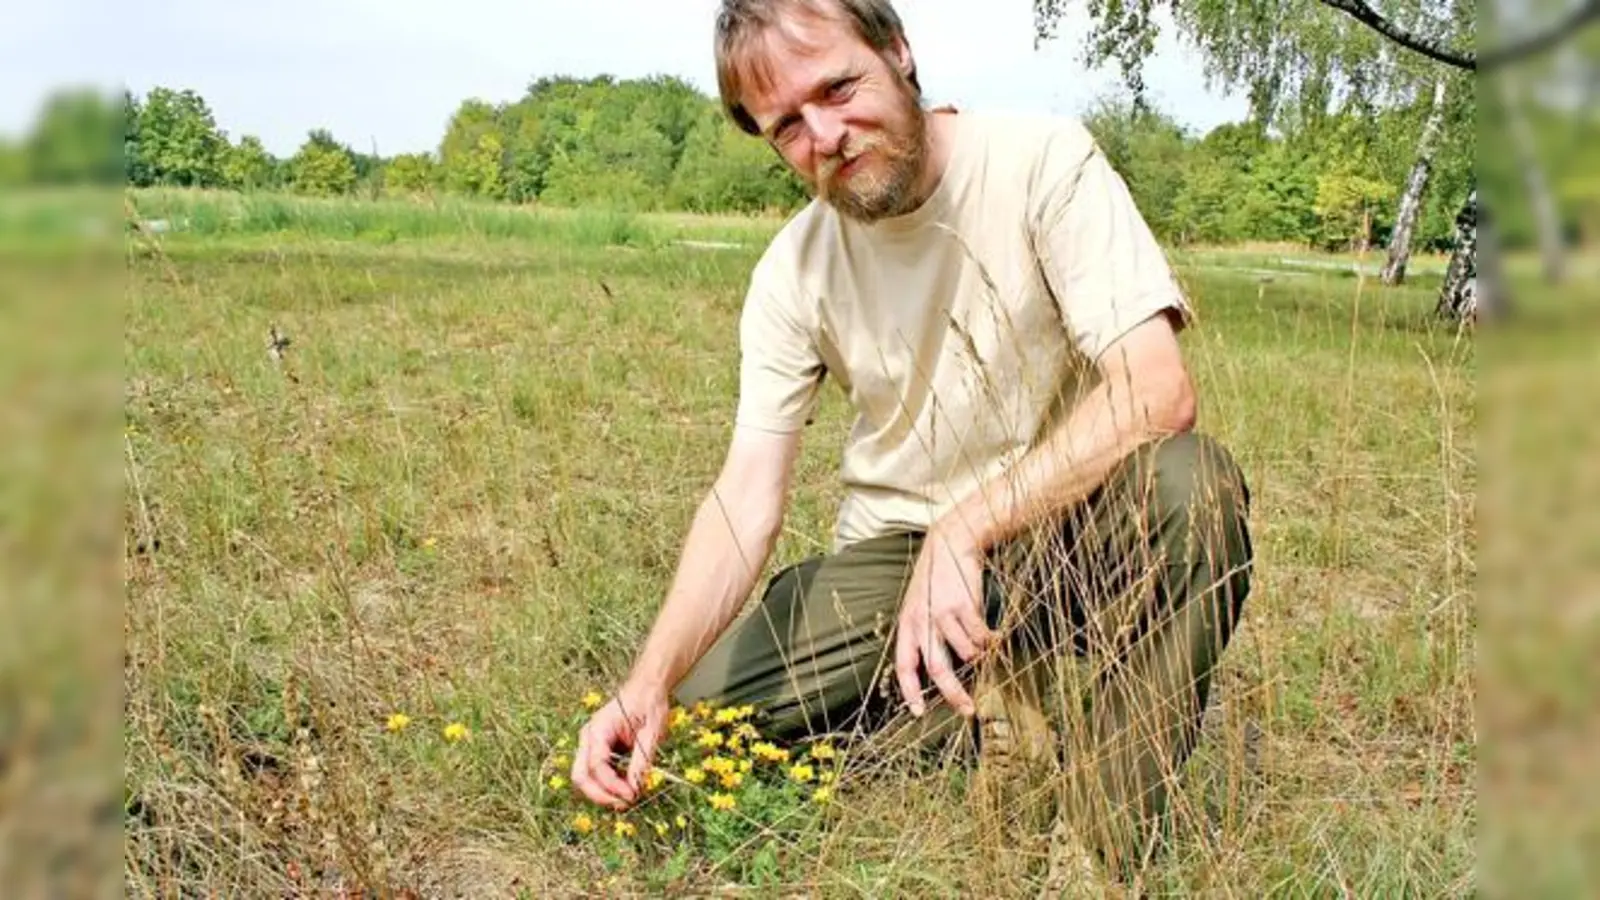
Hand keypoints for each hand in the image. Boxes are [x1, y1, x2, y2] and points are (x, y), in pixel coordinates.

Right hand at [570, 680, 668, 810]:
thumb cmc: (650, 704)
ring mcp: (590, 743)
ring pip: (584, 777)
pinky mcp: (596, 749)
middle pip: (581, 776)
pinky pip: (594, 772)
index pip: (596, 765)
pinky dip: (607, 784)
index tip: (632, 795)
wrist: (647, 688)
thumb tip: (635, 788)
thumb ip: (642, 761)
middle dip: (600, 795)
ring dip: (603, 792)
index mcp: (599, 729)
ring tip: (627, 798)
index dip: (612, 785)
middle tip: (624, 804)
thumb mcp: (652, 732)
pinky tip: (626, 786)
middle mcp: (588, 737)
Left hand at [893, 531, 995, 716]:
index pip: (904, 666)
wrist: (950, 544)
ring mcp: (942, 614)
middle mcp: (922, 622)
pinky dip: (991, 641)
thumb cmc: (936, 581)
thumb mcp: (919, 606)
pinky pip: (981, 636)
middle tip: (969, 710)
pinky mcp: (964, 605)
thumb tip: (935, 671)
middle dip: (954, 694)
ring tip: (986, 650)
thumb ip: (923, 634)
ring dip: (979, 657)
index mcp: (907, 626)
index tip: (918, 713)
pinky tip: (995, 636)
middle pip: (938, 669)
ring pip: (967, 653)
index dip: (910, 692)